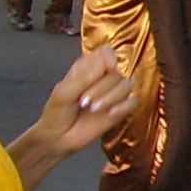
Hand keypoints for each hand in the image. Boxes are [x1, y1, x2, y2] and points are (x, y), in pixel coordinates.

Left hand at [30, 46, 136, 162]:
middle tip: (84, 102)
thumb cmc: (57, 112)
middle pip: (117, 72)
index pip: (106, 52)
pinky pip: (134, 101)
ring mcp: (114, 93)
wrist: (59, 138)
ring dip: (111, 97)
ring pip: (128, 84)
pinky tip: (110, 113)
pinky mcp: (121, 109)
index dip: (110, 57)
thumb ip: (84, 78)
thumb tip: (108, 64)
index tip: (107, 68)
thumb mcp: (63, 93)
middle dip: (102, 88)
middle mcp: (103, 77)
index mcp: (88, 67)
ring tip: (93, 109)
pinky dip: (124, 106)